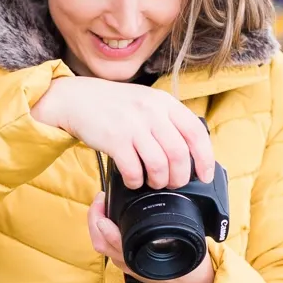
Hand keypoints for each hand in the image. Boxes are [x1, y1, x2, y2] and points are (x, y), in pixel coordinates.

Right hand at [33, 77, 214, 189]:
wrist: (78, 99)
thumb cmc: (115, 106)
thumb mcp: (147, 102)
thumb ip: (168, 121)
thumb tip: (190, 153)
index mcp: (165, 103)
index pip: (196, 132)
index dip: (205, 158)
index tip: (204, 176)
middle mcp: (151, 111)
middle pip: (179, 154)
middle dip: (180, 176)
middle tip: (174, 183)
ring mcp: (133, 125)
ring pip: (159, 164)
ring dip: (159, 181)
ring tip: (154, 183)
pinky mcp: (114, 139)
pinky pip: (134, 170)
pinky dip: (136, 181)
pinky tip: (133, 180)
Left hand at [88, 194, 214, 282]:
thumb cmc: (189, 268)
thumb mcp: (186, 245)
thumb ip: (175, 230)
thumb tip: (169, 206)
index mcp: (140, 259)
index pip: (113, 242)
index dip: (103, 223)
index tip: (103, 203)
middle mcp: (128, 262)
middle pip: (100, 242)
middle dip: (94, 218)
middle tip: (100, 199)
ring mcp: (125, 263)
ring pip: (102, 245)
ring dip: (96, 225)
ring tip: (102, 205)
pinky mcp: (127, 262)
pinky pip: (108, 247)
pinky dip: (102, 232)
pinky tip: (108, 219)